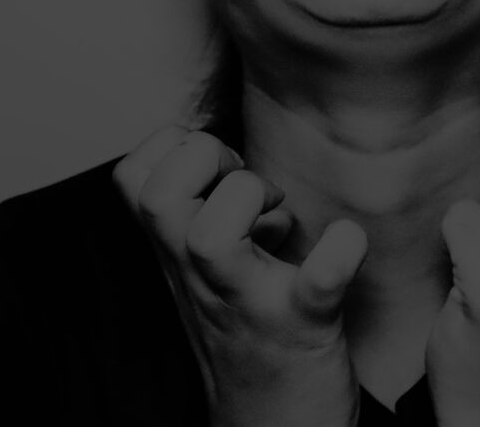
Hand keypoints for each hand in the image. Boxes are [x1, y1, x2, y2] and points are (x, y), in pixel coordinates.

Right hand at [113, 126, 367, 426]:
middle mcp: (201, 276)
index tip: (217, 165)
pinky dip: (336, 254)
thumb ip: (206, 210)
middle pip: (157, 193)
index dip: (172, 146)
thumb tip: (229, 154)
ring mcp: (248, 302)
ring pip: (209, 236)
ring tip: (281, 219)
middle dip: (203, 158)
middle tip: (247, 184)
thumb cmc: (248, 334)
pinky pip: (316, 283)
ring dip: (251, 198)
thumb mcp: (208, 267)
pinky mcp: (304, 326)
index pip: (133, 174)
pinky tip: (346, 240)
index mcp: (179, 255)